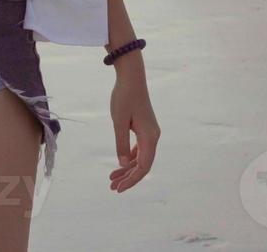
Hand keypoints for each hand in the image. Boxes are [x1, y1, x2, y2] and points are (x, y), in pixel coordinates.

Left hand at [108, 54, 159, 191]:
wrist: (131, 78)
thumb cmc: (124, 97)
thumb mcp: (118, 122)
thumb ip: (121, 144)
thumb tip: (123, 164)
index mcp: (150, 137)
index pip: (143, 166)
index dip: (132, 180)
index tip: (119, 188)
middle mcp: (153, 137)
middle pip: (143, 165)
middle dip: (128, 177)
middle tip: (112, 187)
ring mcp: (150, 133)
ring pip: (141, 158)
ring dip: (128, 169)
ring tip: (112, 178)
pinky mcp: (145, 129)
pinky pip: (139, 149)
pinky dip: (129, 157)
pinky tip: (120, 164)